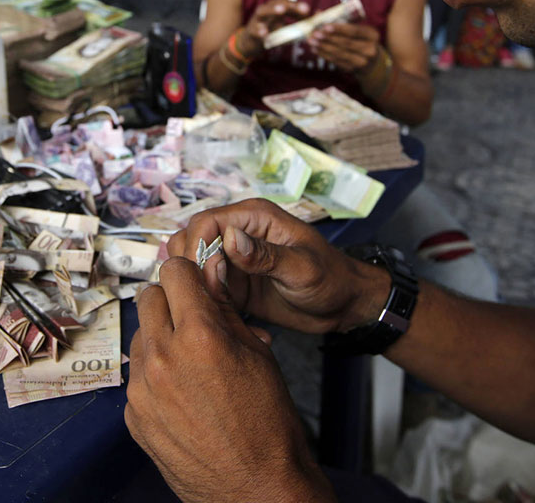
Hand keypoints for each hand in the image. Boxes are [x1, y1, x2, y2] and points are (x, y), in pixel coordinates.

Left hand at [126, 257, 334, 502]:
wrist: (256, 488)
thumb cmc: (268, 425)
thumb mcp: (259, 355)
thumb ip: (226, 311)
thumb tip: (211, 275)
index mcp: (199, 336)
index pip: (175, 272)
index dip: (189, 273)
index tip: (195, 281)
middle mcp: (163, 358)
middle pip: (148, 298)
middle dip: (170, 301)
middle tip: (191, 318)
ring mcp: (142, 389)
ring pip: (140, 337)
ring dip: (160, 339)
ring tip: (191, 363)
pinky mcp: (133, 415)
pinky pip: (137, 378)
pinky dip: (155, 377)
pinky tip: (182, 395)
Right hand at [165, 199, 386, 334]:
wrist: (345, 306)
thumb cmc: (332, 279)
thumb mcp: (303, 268)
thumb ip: (266, 255)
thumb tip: (230, 239)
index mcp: (255, 217)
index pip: (205, 222)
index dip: (196, 246)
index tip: (204, 275)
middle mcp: (239, 234)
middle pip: (190, 241)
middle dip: (192, 268)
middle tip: (211, 294)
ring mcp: (234, 261)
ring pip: (193, 265)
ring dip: (196, 285)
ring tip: (217, 306)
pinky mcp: (234, 285)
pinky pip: (205, 289)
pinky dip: (206, 301)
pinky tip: (224, 317)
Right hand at [241, 0, 310, 55]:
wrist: (249, 43)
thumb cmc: (269, 32)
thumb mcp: (283, 27)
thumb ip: (295, 24)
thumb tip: (312, 24)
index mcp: (274, 7)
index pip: (287, 2)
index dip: (297, 5)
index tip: (308, 9)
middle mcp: (265, 10)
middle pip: (277, 3)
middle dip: (290, 5)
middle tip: (301, 8)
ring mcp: (256, 19)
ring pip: (263, 11)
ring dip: (273, 10)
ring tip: (281, 10)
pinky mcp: (250, 30)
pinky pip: (255, 29)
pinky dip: (260, 30)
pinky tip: (265, 32)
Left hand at [307, 21, 381, 72]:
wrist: (371, 62)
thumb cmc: (360, 39)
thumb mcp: (356, 29)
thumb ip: (339, 20)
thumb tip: (318, 13)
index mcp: (372, 35)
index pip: (355, 31)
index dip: (339, 29)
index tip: (325, 26)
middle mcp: (370, 49)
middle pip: (346, 43)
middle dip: (328, 38)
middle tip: (314, 34)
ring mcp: (362, 61)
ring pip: (340, 53)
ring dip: (323, 47)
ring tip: (312, 41)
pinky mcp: (353, 69)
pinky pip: (337, 61)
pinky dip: (324, 55)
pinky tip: (316, 49)